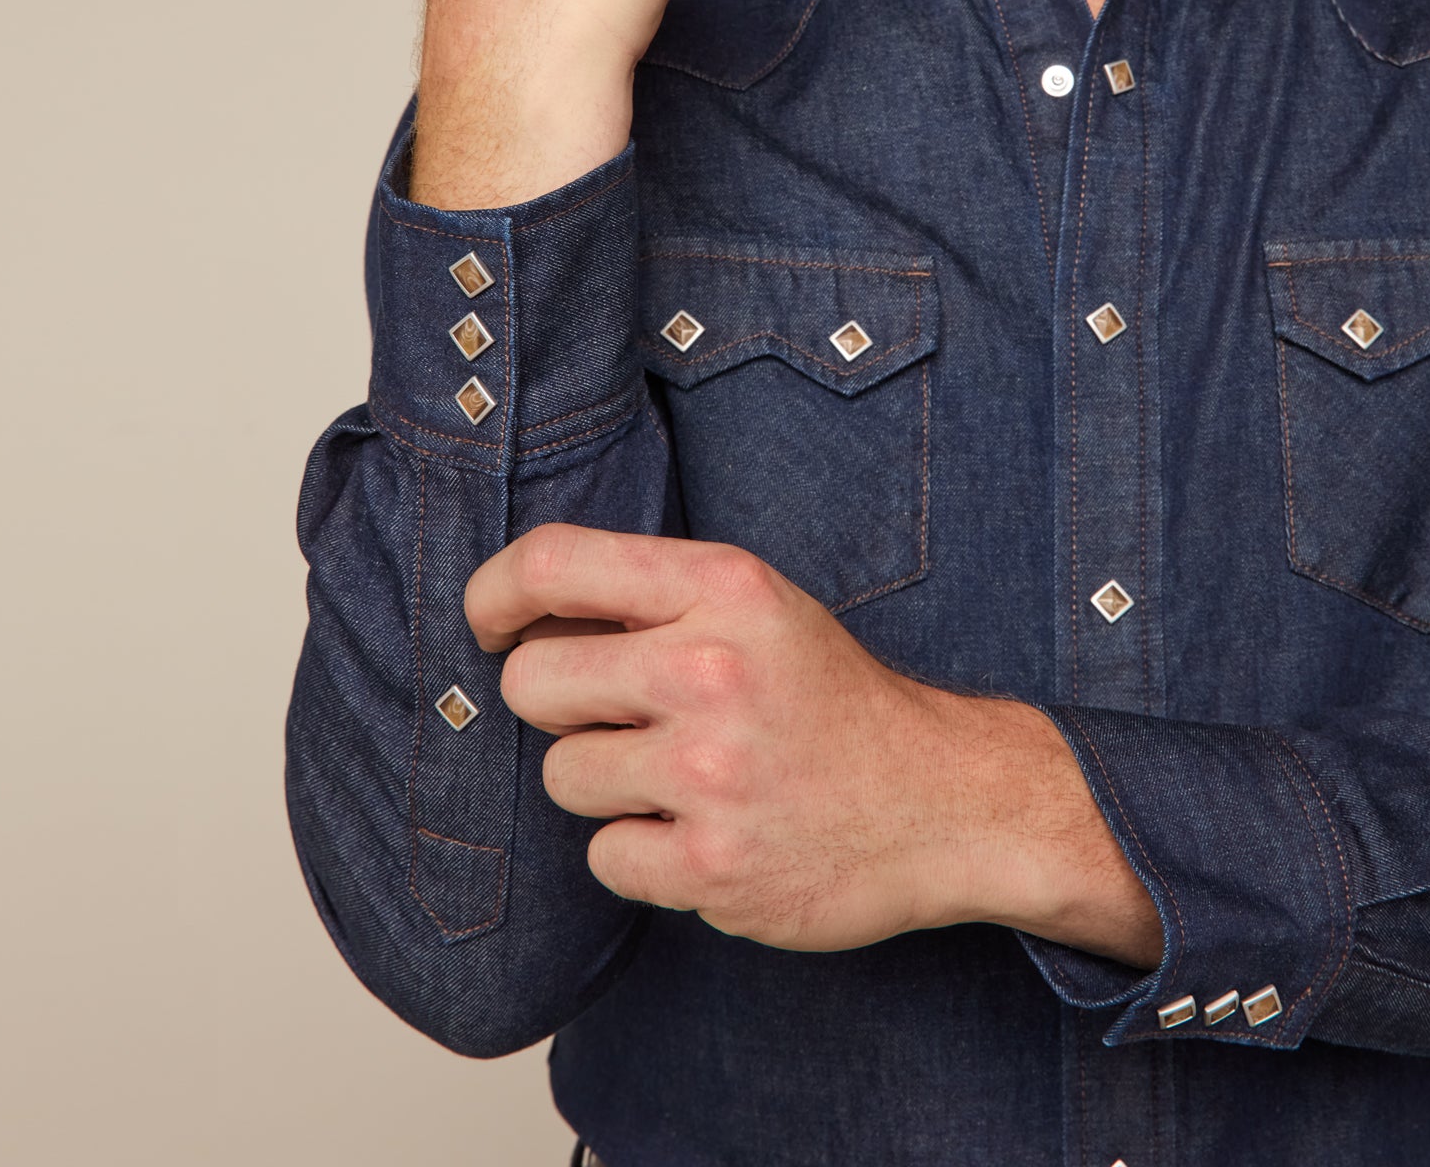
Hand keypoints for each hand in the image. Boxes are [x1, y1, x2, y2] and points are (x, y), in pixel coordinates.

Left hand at [465, 524, 1163, 963]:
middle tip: (616, 717)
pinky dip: (642, 854)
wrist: (942, 802)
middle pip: (532, 682)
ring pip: (563, 777)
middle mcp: (712, 670)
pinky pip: (604, 857)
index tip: (487, 621)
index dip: (493, 591)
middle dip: (555, 705)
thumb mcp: (758, 606)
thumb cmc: (830, 699)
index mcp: (724, 587)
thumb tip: (517, 611)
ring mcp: (712, 774)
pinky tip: (704, 832)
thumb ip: (651, 595)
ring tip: (682, 779)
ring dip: (606, 786)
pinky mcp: (714, 866)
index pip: (554, 562)